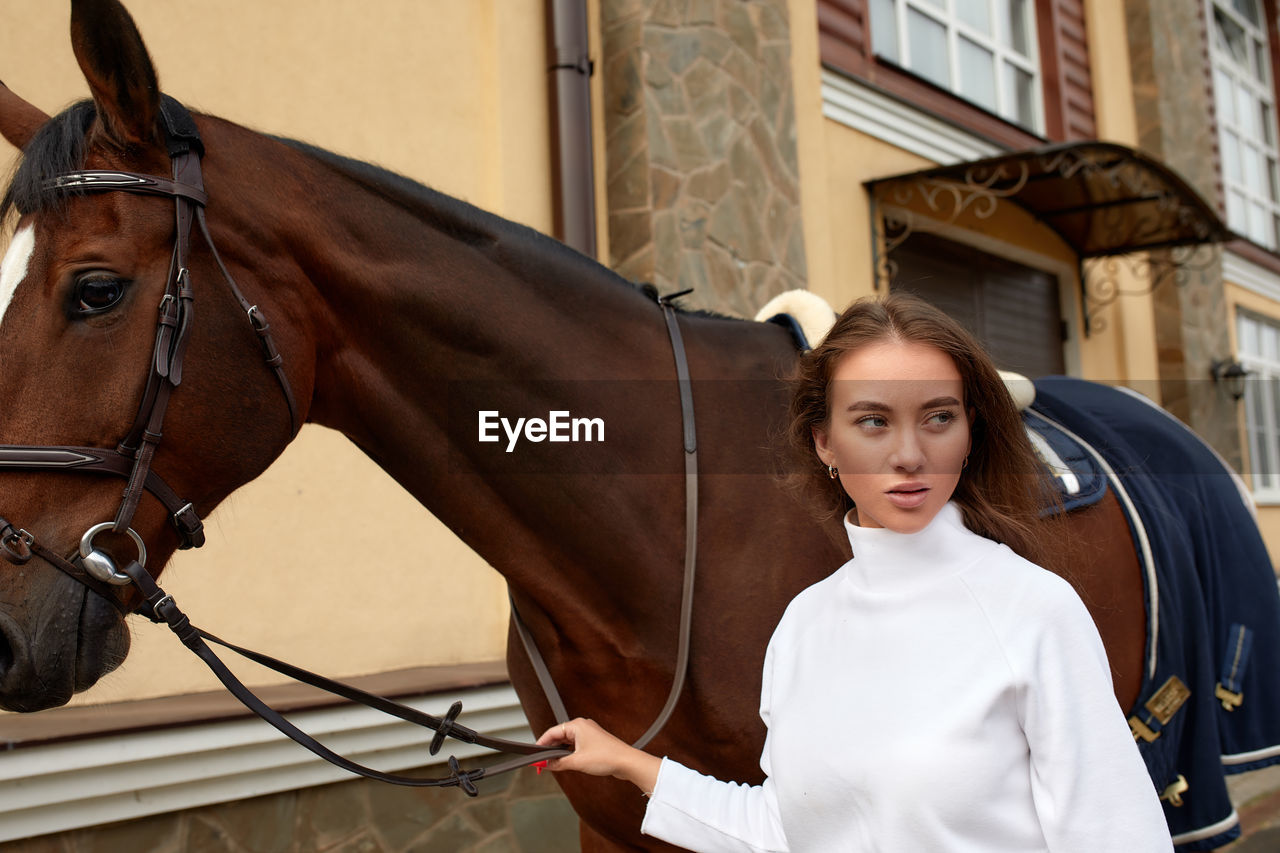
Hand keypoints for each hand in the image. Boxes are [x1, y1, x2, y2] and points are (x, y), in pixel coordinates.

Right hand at [537, 718, 660, 792]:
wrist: (627, 762)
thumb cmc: (606, 757)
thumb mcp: (577, 762)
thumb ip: (558, 763)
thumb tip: (545, 765)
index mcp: (577, 725)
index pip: (552, 732)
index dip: (541, 744)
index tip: (534, 756)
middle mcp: (582, 726)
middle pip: (558, 736)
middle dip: (549, 750)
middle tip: (540, 763)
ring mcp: (588, 734)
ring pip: (566, 742)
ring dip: (558, 753)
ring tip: (550, 764)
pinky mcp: (593, 742)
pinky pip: (575, 746)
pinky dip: (568, 754)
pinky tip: (564, 763)